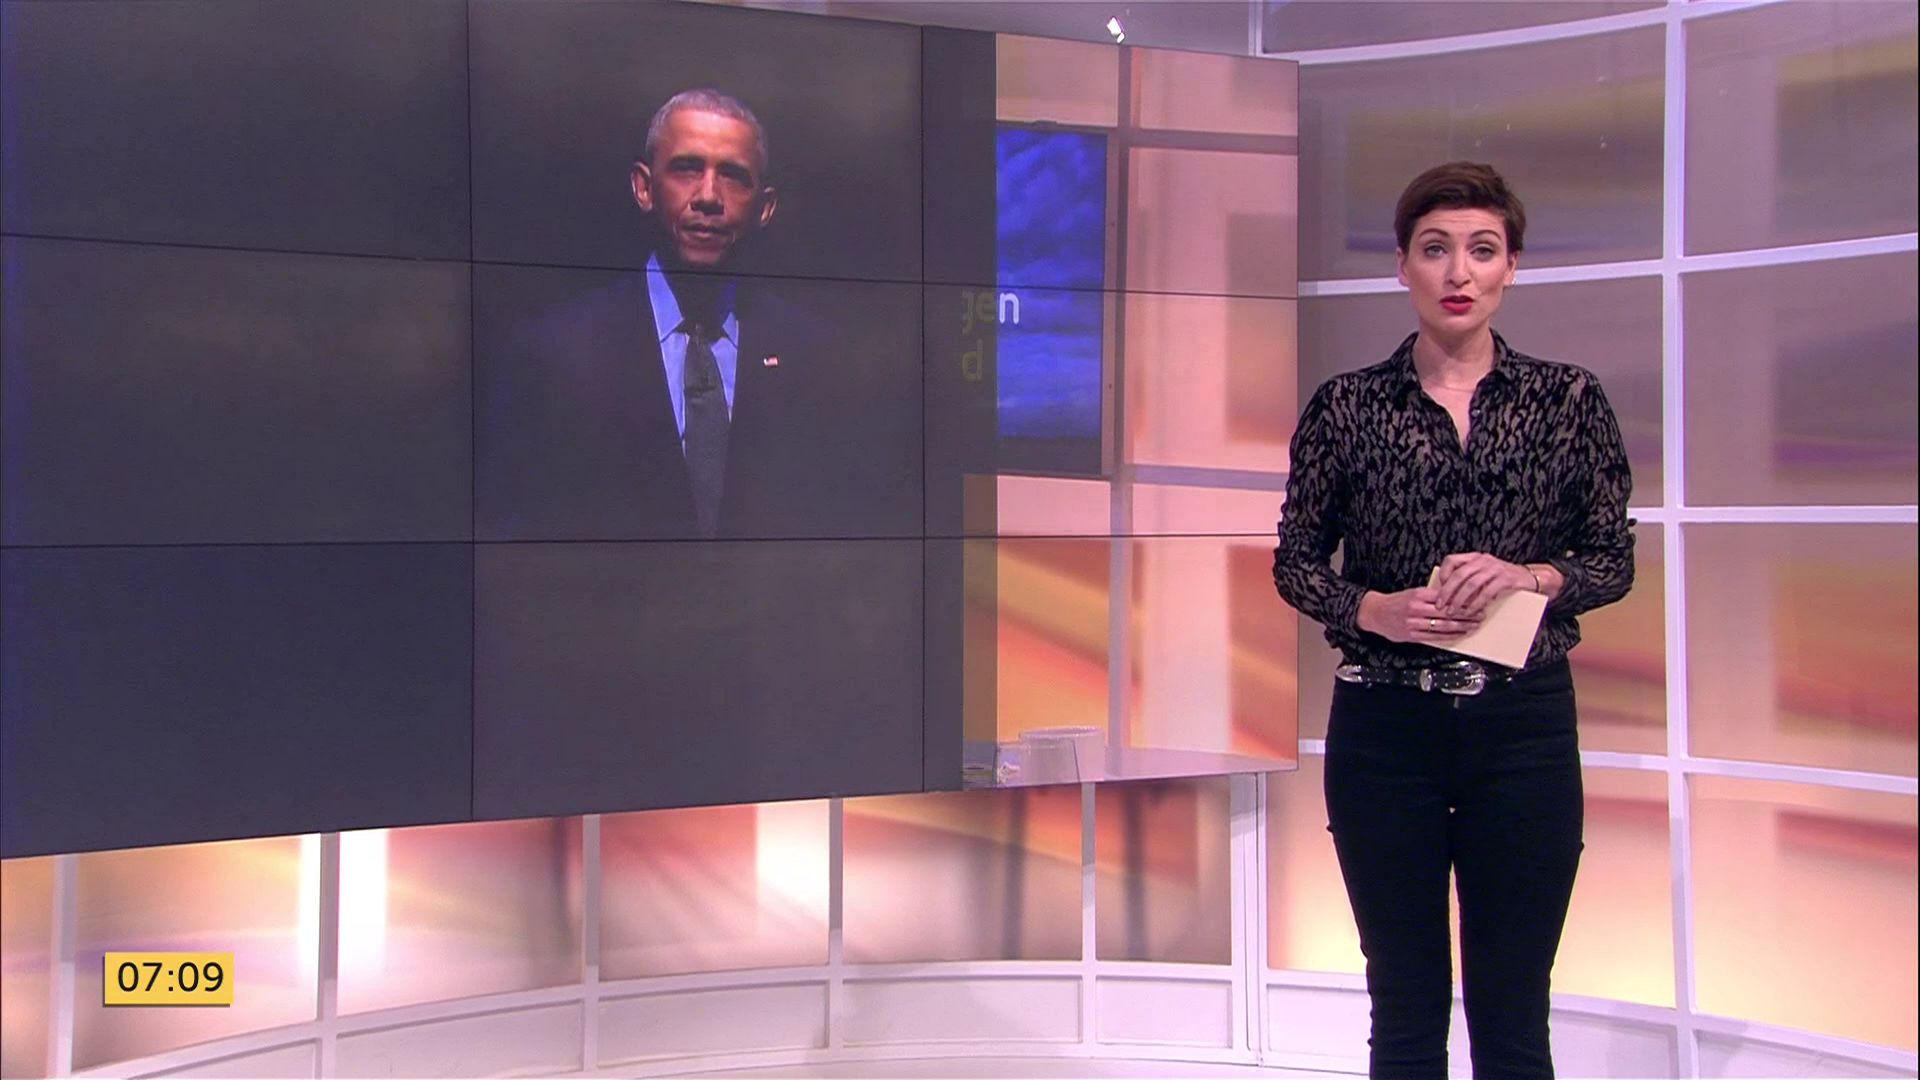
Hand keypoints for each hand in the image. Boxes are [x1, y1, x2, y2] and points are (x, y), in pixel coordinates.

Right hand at [1357, 586, 1482, 644]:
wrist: (1375, 613)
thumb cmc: (1396, 602)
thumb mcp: (1412, 592)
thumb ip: (1431, 596)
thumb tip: (1454, 598)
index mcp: (1417, 595)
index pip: (1445, 598)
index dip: (1461, 601)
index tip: (1475, 602)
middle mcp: (1415, 609)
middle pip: (1446, 613)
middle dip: (1466, 616)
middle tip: (1480, 616)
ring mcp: (1413, 623)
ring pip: (1442, 626)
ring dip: (1460, 627)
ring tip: (1473, 627)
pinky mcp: (1412, 635)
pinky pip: (1434, 637)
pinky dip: (1448, 636)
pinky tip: (1458, 635)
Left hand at [1432, 553, 1534, 617]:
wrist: (1531, 579)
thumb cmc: (1503, 580)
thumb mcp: (1484, 575)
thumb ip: (1468, 580)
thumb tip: (1446, 595)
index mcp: (1475, 558)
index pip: (1452, 560)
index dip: (1443, 575)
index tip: (1437, 591)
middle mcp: (1484, 560)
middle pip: (1459, 574)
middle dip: (1447, 592)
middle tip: (1440, 606)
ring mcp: (1495, 568)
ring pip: (1471, 583)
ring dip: (1459, 600)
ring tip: (1453, 612)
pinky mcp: (1506, 579)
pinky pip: (1486, 592)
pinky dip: (1476, 603)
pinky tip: (1471, 612)